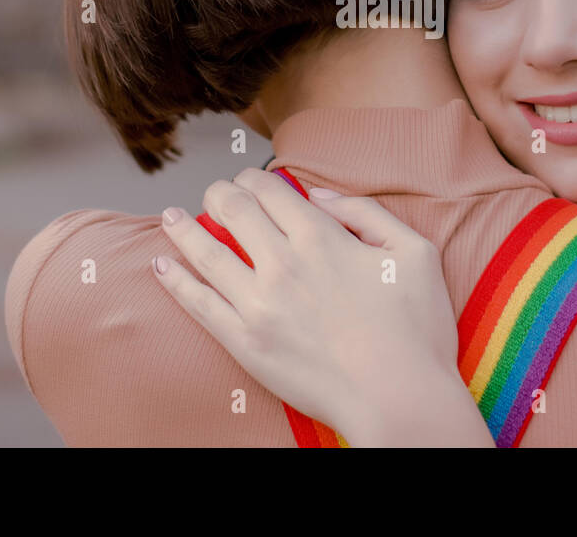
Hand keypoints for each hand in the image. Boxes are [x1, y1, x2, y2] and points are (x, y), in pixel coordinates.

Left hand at [150, 168, 492, 445]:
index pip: (271, 188)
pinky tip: (161, 264)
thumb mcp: (414, 252)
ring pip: (206, 250)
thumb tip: (320, 196)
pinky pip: (198, 303)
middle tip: (217, 193)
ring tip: (170, 216)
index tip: (252, 179)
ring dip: (183, 227)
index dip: (256, 177)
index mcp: (321, 237)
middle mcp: (282, 263)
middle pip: (234, 209)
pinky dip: (175, 280)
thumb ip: (367, 213)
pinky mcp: (244, 341)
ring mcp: (257, 303)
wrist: (399, 400)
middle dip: (221, 193)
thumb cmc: (415, 329)